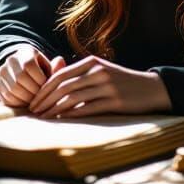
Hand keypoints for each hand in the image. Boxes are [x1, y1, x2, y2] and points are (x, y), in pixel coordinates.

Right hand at [0, 45, 65, 106]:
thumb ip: (55, 67)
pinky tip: (27, 103)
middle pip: (20, 78)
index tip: (47, 88)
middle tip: (42, 98)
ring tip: (36, 102)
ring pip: (13, 89)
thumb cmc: (40, 71)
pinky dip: (19, 103)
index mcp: (24, 52)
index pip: (29, 65)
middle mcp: (10, 61)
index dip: (40, 79)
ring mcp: (2, 73)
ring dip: (27, 99)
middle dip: (34, 91)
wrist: (22, 72)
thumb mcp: (48, 67)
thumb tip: (61, 61)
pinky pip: (7, 97)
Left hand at [28, 55, 171, 118]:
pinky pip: (87, 109)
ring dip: (54, 109)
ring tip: (43, 119)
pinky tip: (62, 121)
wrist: (150, 88)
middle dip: (45, 99)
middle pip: (63, 86)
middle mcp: (97, 71)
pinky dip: (71, 116)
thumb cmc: (121, 82)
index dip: (44, 88)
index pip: (60, 75)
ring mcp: (106, 86)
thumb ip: (80, 74)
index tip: (33, 100)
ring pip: (72, 98)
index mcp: (92, 62)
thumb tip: (54, 83)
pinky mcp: (114, 101)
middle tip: (33, 111)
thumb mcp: (101, 71)